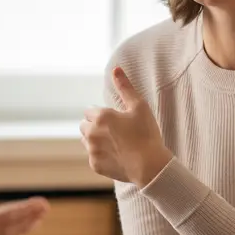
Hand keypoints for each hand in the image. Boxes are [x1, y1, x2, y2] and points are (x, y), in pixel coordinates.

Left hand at [80, 67, 173, 185]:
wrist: (150, 166)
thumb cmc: (146, 134)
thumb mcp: (139, 106)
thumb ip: (125, 87)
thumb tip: (116, 69)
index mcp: (100, 116)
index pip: (89, 110)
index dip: (101, 113)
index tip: (113, 119)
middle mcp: (91, 132)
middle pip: (83, 125)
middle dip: (94, 125)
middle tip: (113, 131)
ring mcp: (91, 150)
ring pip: (86, 141)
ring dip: (94, 139)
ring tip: (114, 143)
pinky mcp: (95, 164)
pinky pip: (92, 156)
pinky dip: (100, 155)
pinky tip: (115, 155)